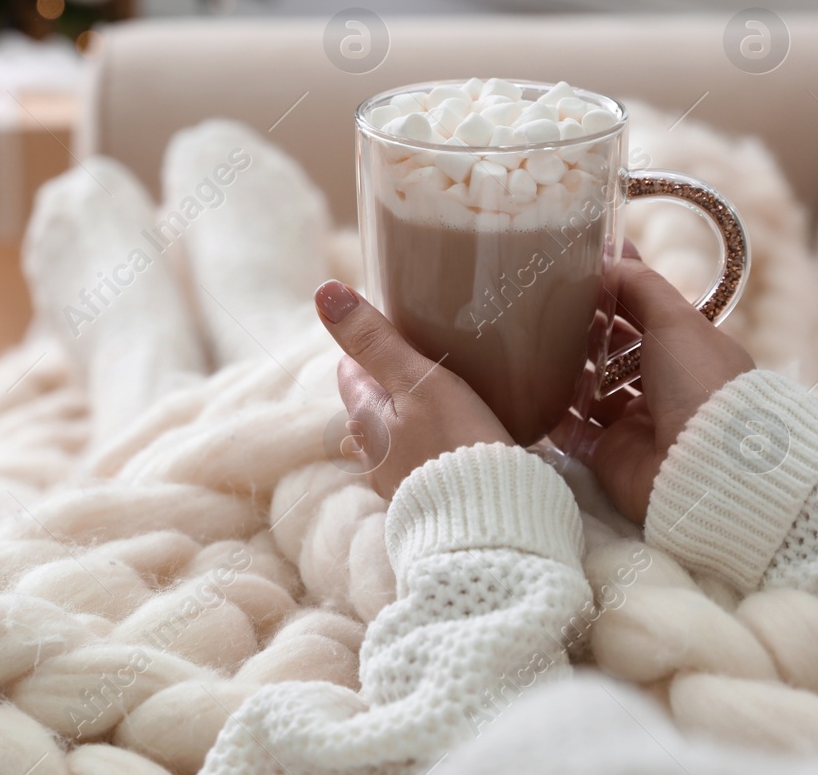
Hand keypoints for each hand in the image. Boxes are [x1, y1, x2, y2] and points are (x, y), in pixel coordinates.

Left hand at [315, 280, 513, 498]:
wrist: (493, 527)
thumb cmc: (454, 446)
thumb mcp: (417, 382)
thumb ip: (374, 340)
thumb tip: (325, 292)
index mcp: (363, 420)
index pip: (351, 372)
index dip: (368, 349)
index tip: (392, 332)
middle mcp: (372, 456)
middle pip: (371, 407)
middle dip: (389, 384)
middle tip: (423, 360)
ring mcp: (399, 484)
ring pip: (396, 436)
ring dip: (411, 417)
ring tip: (444, 398)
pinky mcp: (430, 503)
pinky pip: (422, 463)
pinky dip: (432, 445)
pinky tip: (457, 443)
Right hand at [548, 246, 754, 523]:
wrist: (705, 464)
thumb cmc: (699, 382)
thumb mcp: (677, 319)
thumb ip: (641, 285)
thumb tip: (610, 256)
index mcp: (689, 353)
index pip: (646, 315)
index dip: (616, 293)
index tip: (577, 271)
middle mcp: (664, 389)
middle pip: (613, 354)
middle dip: (583, 332)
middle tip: (541, 307)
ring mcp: (635, 425)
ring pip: (589, 391)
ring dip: (564, 372)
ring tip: (528, 345)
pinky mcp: (610, 457)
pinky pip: (572, 433)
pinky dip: (552, 416)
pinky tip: (526, 391)